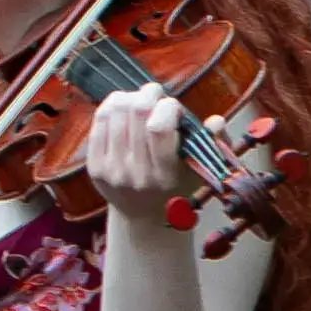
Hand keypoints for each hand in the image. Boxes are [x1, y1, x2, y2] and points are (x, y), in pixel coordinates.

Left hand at [80, 82, 272, 216]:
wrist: (143, 216)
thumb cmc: (177, 185)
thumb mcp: (200, 169)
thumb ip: (213, 143)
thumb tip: (216, 121)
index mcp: (166, 175)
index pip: (159, 128)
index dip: (167, 107)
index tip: (173, 106)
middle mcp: (136, 174)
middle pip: (136, 113)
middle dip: (148, 94)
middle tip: (155, 94)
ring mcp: (112, 171)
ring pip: (115, 112)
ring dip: (130, 97)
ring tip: (139, 101)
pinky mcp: (94, 167)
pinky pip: (99, 122)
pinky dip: (111, 107)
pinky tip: (122, 107)